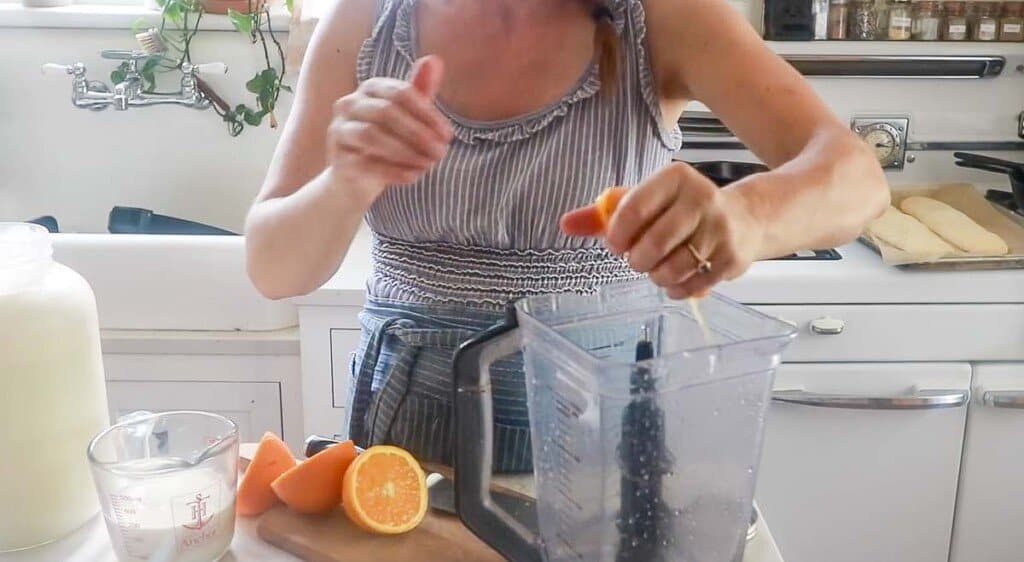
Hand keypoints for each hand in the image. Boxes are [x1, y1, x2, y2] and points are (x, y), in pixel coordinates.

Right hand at [327, 56, 453, 202]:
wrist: (356, 176)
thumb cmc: (387, 140)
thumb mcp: (407, 114)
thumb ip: (420, 90)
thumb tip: (434, 59)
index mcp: (370, 88)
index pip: (401, 93)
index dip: (427, 114)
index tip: (448, 136)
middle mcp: (349, 104)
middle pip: (385, 112)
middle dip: (418, 133)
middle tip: (441, 152)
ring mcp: (339, 131)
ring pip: (371, 135)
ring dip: (405, 152)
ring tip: (428, 164)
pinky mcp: (337, 159)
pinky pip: (365, 164)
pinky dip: (393, 171)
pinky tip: (413, 176)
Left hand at [561, 162, 764, 298]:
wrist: (745, 219)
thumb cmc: (682, 210)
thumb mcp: (645, 201)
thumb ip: (603, 213)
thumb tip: (565, 224)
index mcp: (675, 177)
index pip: (633, 208)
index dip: (617, 235)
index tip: (615, 244)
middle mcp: (701, 198)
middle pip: (653, 243)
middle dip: (637, 260)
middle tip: (638, 259)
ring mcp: (720, 229)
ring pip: (671, 268)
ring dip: (656, 276)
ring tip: (657, 268)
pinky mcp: (731, 258)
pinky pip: (690, 285)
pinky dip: (675, 289)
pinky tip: (675, 279)